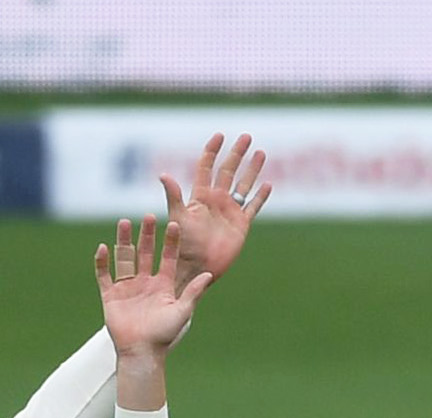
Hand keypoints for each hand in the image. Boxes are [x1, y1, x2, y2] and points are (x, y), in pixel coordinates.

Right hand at [97, 210, 219, 363]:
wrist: (142, 353)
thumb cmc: (164, 335)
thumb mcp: (182, 312)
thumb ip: (194, 292)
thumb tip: (209, 274)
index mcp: (164, 286)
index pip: (168, 258)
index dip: (171, 242)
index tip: (174, 224)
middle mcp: (146, 283)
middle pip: (146, 253)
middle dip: (147, 235)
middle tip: (149, 216)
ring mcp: (127, 288)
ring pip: (125, 258)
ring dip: (124, 241)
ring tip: (124, 222)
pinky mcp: (110, 295)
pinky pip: (104, 275)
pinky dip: (102, 262)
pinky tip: (102, 247)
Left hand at [162, 134, 270, 292]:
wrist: (197, 267)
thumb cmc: (183, 245)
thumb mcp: (177, 217)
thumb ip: (173, 196)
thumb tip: (163, 174)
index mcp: (200, 196)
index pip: (207, 167)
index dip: (212, 151)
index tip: (220, 135)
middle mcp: (216, 200)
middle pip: (228, 170)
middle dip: (237, 153)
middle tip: (246, 136)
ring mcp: (229, 212)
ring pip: (243, 185)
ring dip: (252, 169)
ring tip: (260, 152)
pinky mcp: (241, 225)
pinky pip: (253, 207)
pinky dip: (261, 196)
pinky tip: (268, 184)